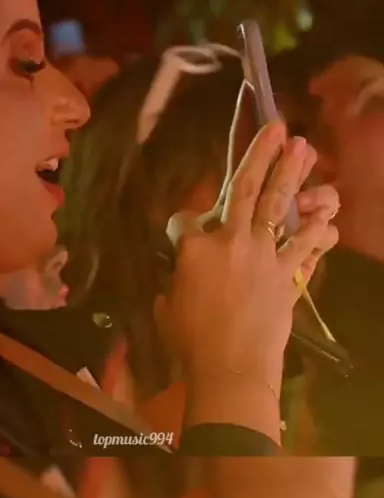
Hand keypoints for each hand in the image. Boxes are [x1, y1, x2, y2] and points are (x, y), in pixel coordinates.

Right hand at [168, 120, 338, 389]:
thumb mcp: (166, 307)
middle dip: (262, 155)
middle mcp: (230, 240)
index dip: (183, 225)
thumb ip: (174, 283)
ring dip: (293, 176)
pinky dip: (317, 233)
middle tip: (278, 127)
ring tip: (305, 149)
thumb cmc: (189, 344)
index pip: (185, 220)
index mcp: (193, 247)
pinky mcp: (287, 276)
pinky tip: (330, 217)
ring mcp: (264, 255)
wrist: (231, 370)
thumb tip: (178, 280)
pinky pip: (305, 248)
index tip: (182, 235)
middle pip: (244, 189)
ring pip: (278, 207)